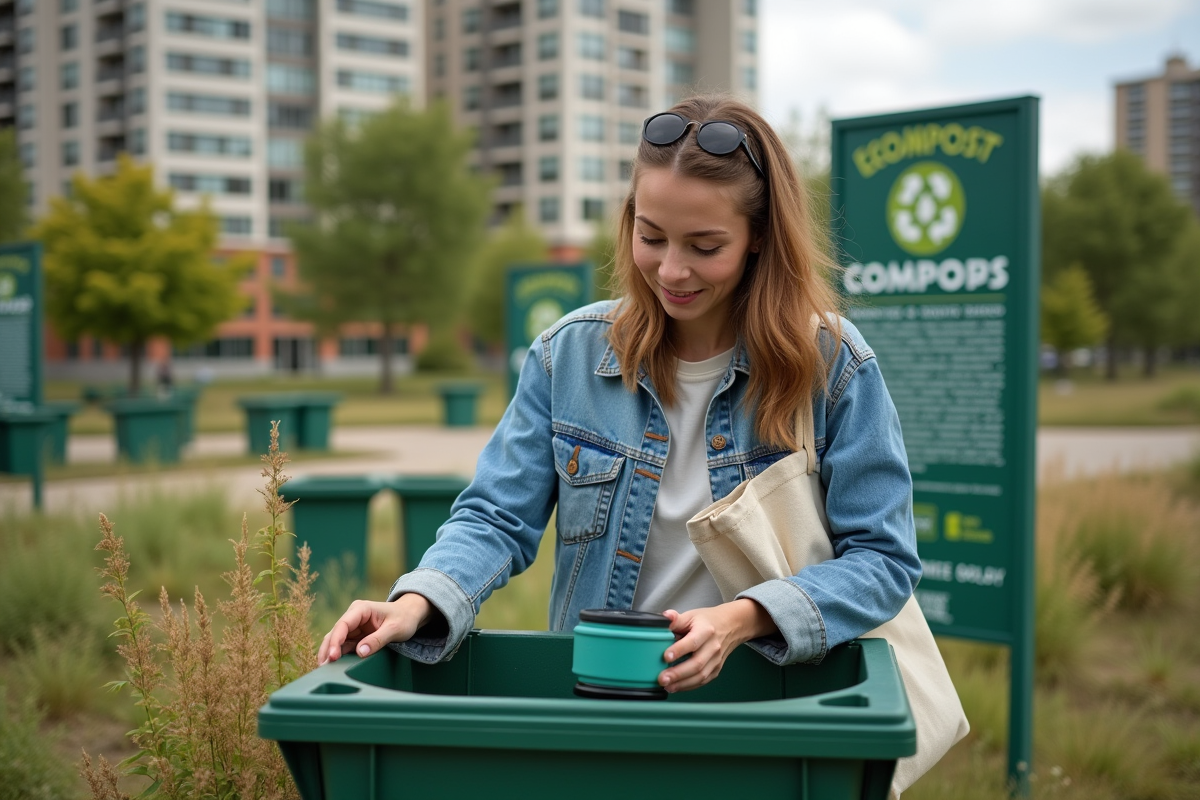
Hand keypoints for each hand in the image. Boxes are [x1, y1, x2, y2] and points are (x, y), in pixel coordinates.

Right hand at [317, 593, 433, 665]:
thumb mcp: (395, 629)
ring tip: (324, 670)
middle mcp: (353, 616)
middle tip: (324, 667)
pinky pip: (343, 646)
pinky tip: (332, 666)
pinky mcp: (355, 636)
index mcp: (361, 609)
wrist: (410, 615)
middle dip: (328, 649)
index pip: (343, 625)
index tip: (333, 656)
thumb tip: (360, 652)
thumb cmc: (404, 618)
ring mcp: (353, 627)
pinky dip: (337, 655)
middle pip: (335, 633)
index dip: (335, 641)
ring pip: (335, 641)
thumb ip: (378, 640)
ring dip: (329, 654)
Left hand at [658, 599, 776, 692]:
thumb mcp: (691, 615)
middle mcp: (713, 647)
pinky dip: (689, 686)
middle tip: (662, 678)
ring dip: (682, 683)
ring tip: (667, 686)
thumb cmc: (707, 621)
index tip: (665, 657)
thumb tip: (664, 618)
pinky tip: (676, 687)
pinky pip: (703, 681)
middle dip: (678, 673)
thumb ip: (676, 619)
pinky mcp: (716, 669)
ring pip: (700, 676)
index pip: (692, 642)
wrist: (730, 626)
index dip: (679, 650)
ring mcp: (716, 660)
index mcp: (706, 631)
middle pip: (697, 664)